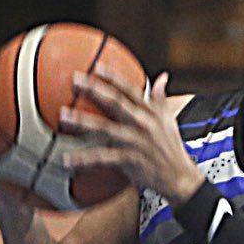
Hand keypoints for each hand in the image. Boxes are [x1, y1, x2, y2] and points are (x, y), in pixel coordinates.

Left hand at [61, 70, 203, 203]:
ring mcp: (135, 142)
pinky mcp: (130, 160)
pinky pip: (103, 158)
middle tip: (75, 80)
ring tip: (64, 115)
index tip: (97, 66)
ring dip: (83, 121)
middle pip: (115, 102)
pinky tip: (68, 159)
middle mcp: (142, 124)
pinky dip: (84, 159)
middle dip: (94, 90)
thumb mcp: (168, 119)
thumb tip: (162, 77)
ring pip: (105, 128)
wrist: (179, 177)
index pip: (130, 90)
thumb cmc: (171, 148)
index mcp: (150, 112)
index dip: (113, 77)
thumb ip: (160, 98)